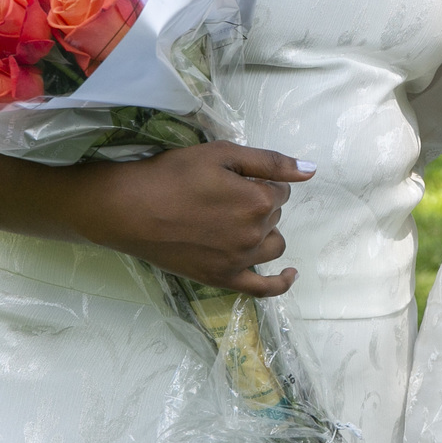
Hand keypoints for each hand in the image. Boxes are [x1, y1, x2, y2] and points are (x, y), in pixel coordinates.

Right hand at [78, 140, 314, 296]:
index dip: (259, 180)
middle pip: (275, 214)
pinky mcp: (223, 278)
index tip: (232, 177)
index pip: (280, 189)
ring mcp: (240, 260)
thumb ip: (271, 162)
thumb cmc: (173, 174)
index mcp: (259, 200)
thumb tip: (311, 170)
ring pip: (273, 244)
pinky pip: (263, 288)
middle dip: (259, 202)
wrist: (130, 209)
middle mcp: (255, 233)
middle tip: (222, 194)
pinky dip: (281, 283)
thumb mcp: (222, 154)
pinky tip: (290, 275)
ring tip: (235, 220)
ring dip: (264, 231)